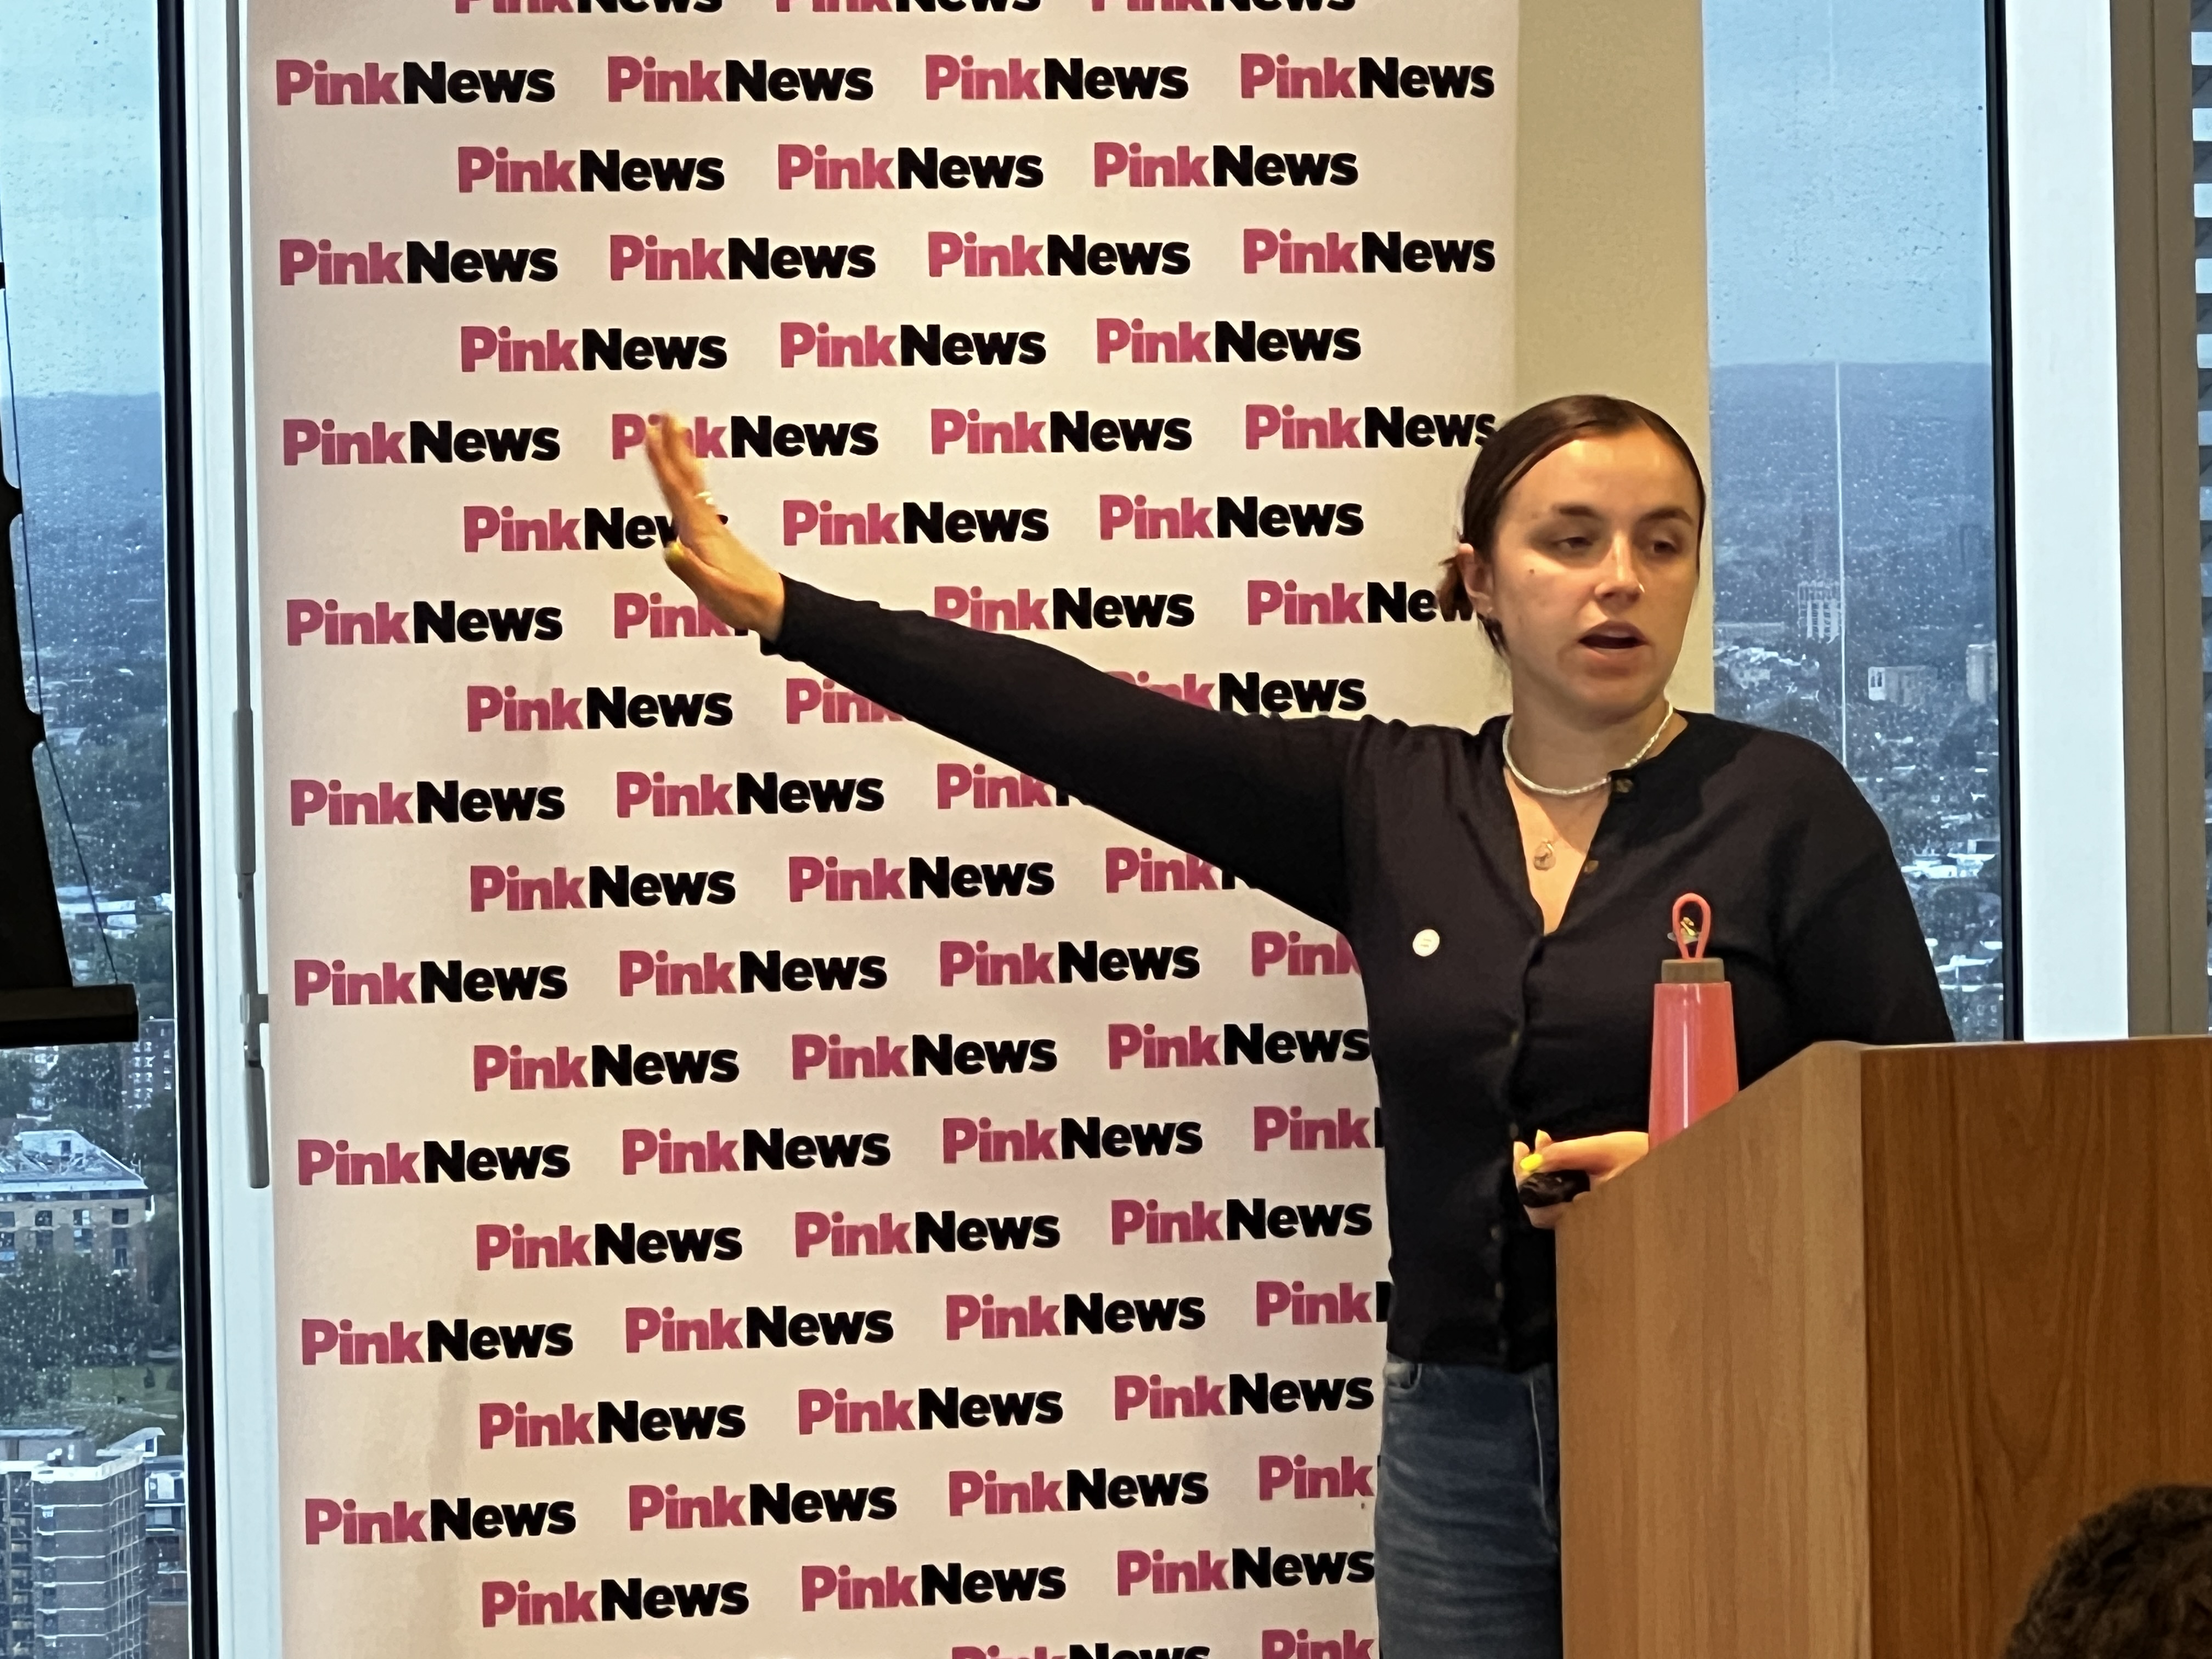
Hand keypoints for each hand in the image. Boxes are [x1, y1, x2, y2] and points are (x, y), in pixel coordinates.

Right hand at [642, 411, 785, 639]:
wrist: (776, 609)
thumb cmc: (745, 602)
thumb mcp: (713, 590)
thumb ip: (689, 569)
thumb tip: (669, 547)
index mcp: (702, 534)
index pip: (677, 490)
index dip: (663, 461)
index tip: (652, 432)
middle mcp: (708, 524)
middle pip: (687, 478)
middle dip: (675, 446)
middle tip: (666, 414)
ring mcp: (714, 529)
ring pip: (694, 485)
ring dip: (682, 458)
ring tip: (675, 434)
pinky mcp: (718, 538)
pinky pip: (698, 500)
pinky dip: (691, 482)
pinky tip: (691, 480)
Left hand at [1511, 1129, 1650, 1228]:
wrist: (1672, 1167)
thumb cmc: (1644, 1159)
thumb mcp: (1604, 1150)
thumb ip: (1567, 1154)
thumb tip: (1533, 1157)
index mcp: (1586, 1213)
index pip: (1540, 1211)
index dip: (1525, 1182)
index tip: (1522, 1151)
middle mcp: (1584, 1219)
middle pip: (1540, 1207)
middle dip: (1528, 1173)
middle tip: (1528, 1144)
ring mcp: (1587, 1213)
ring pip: (1550, 1199)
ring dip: (1541, 1170)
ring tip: (1543, 1140)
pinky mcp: (1592, 1204)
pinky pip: (1563, 1193)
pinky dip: (1554, 1172)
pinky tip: (1554, 1149)